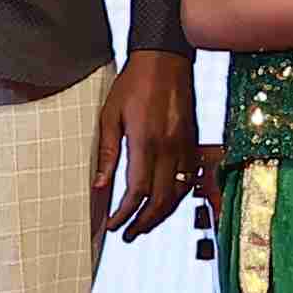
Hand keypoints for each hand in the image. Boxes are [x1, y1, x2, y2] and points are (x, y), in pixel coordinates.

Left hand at [93, 50, 205, 239]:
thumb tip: (99, 186)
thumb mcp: (110, 115)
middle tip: (128, 234)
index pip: (136, 192)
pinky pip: (189, 180)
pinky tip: (165, 202)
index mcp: (146, 142)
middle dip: (143, 223)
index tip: (113, 225)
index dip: (124, 214)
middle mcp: (169, 148)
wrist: (165, 58)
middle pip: (160, 201)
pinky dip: (177, 197)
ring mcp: (185, 147)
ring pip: (178, 194)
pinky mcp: (193, 143)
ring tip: (144, 224)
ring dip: (161, 215)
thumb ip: (107, 153)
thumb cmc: (134, 83)